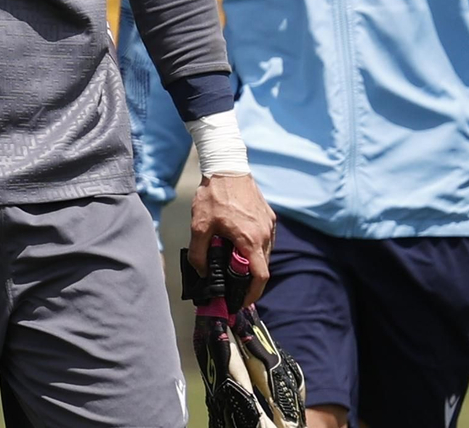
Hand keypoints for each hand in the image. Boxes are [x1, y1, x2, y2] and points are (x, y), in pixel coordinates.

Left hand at [189, 173, 275, 306]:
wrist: (227, 167)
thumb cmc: (213, 195)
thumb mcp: (199, 225)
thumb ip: (199, 252)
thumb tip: (201, 272)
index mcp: (250, 240)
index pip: (260, 276)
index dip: (253, 293)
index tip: (243, 300)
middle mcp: (265, 234)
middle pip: (262, 266)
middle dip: (249, 279)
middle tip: (234, 285)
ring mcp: (269, 225)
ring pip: (264, 253)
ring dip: (252, 262)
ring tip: (234, 264)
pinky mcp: (269, 216)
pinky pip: (265, 239)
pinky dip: (254, 248)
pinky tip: (238, 244)